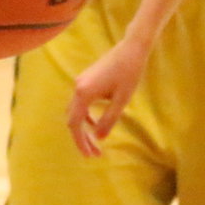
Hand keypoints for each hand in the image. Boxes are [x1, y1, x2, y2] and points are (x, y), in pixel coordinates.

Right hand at [66, 37, 149, 156]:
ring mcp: (80, 83)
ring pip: (75, 111)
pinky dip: (86, 116)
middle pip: (73, 119)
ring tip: (97, 143)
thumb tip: (99, 137)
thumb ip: (109, 119)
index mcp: (84, 93)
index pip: (75, 124)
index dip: (80, 141)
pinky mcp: (85, 80)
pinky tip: (96, 123)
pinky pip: (80, 103)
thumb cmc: (130, 73)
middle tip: (95, 154)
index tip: (89, 155)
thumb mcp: (122, 100)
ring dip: (84, 128)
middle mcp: (77, 88)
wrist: (131, 49)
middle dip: (82, 138)